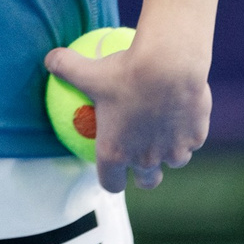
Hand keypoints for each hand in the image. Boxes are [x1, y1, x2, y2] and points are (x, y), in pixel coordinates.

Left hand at [43, 34, 210, 193]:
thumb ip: (65, 66)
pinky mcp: (195, 139)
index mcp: (116, 152)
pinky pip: (192, 139)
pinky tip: (185, 111)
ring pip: (173, 160)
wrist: (169, 64)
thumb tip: (49, 59)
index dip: (112, 178)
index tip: (113, 168)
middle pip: (147, 181)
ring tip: (167, 131)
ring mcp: (173, 152)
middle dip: (144, 174)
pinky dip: (188, 130)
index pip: (111, 183)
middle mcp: (145, 159)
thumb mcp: (88, 69)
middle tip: (143, 156)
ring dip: (169, 151)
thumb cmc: (125, 70)